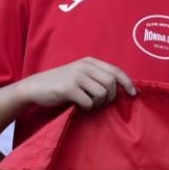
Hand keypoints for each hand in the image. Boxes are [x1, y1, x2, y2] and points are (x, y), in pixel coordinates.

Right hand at [20, 57, 135, 110]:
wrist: (35, 87)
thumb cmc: (60, 84)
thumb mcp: (80, 74)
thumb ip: (96, 77)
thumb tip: (120, 89)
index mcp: (89, 62)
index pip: (115, 70)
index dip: (127, 82)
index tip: (132, 93)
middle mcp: (84, 66)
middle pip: (111, 83)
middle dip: (110, 97)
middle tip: (102, 104)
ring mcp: (76, 76)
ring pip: (101, 93)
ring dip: (98, 103)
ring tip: (89, 104)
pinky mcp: (69, 88)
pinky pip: (88, 102)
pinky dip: (87, 108)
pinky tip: (79, 106)